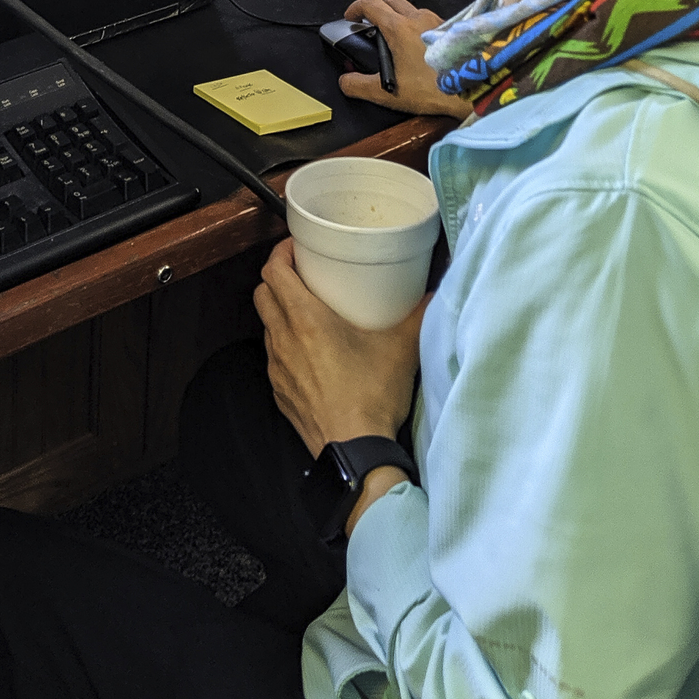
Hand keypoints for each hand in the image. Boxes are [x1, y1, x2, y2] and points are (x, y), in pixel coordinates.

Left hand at [254, 240, 427, 458]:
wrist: (354, 452)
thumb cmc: (372, 395)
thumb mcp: (401, 348)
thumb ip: (419, 314)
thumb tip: (436, 292)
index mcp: (305, 319)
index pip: (273, 271)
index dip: (280, 253)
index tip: (296, 247)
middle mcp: (283, 338)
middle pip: (262, 293)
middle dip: (276, 278)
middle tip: (302, 274)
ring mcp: (277, 367)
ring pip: (266, 325)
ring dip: (279, 311)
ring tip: (306, 311)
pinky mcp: (279, 392)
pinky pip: (274, 357)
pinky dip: (284, 344)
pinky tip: (309, 352)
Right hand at [338, 0, 470, 116]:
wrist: (472, 89)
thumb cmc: (434, 89)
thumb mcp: (387, 93)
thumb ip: (359, 86)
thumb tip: (345, 82)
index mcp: (399, 28)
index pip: (370, 4)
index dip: (355, 8)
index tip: (350, 17)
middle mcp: (418, 19)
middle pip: (390, 0)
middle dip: (376, 9)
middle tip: (370, 24)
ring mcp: (436, 21)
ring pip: (411, 9)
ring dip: (398, 16)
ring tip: (394, 36)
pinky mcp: (450, 29)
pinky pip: (428, 19)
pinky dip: (417, 25)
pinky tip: (418, 45)